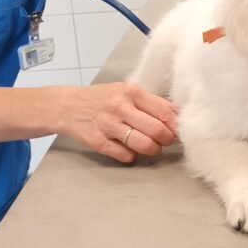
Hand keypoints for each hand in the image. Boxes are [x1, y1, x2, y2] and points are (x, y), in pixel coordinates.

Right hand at [61, 82, 177, 162]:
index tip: (176, 131)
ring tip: (150, 147)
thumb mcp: (126, 91)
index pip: (164, 112)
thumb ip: (151, 102)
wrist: (69, 106)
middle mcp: (120, 107)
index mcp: (131, 92)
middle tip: (164, 141)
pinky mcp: (98, 142)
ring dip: (152, 150)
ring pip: (144, 145)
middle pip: (157, 131)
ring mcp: (108, 125)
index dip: (175, 126)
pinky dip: (131, 156)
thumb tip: (178, 114)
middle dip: (166, 140)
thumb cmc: (103, 99)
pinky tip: (128, 149)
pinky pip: (125, 155)